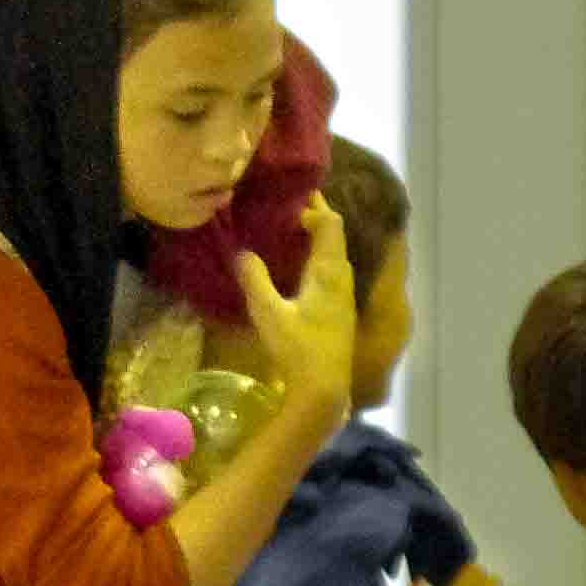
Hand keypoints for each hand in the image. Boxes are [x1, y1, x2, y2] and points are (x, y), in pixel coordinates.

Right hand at [235, 194, 357, 436]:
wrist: (324, 391)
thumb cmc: (298, 351)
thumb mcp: (268, 314)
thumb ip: (254, 280)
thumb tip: (241, 251)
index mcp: (328, 273)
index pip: (330, 225)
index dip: (315, 206)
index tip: (293, 194)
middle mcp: (342, 280)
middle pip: (335, 237)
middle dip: (316, 217)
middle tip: (289, 205)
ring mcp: (344, 298)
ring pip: (335, 256)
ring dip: (318, 239)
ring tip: (292, 229)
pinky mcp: (340, 314)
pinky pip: (332, 273)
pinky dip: (318, 259)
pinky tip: (300, 267)